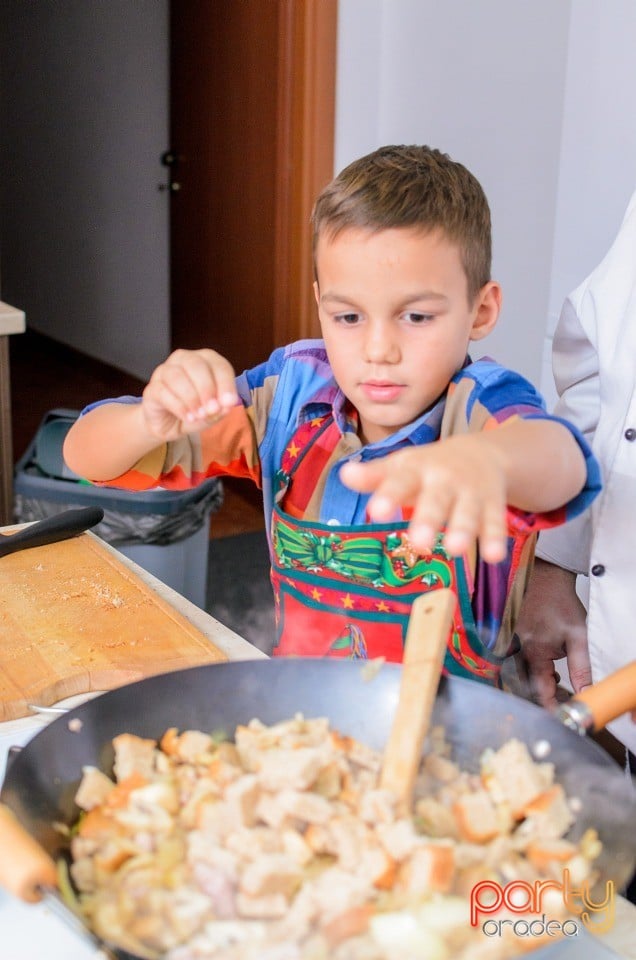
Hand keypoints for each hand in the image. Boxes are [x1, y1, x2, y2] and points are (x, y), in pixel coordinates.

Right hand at [142, 349, 237, 440]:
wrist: (168, 425)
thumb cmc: (195, 412)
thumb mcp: (213, 413)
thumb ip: (220, 408)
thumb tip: (224, 405)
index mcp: (204, 360)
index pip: (218, 364)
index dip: (225, 383)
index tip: (229, 403)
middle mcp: (183, 360)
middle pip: (195, 364)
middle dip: (207, 388)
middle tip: (213, 409)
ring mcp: (164, 371)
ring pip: (176, 376)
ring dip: (191, 398)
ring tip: (199, 415)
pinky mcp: (151, 388)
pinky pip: (162, 392)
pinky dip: (178, 406)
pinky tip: (187, 417)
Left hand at [340, 435, 508, 563]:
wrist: (481, 451)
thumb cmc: (428, 468)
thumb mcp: (401, 467)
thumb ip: (375, 477)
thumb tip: (343, 475)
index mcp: (416, 469)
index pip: (400, 481)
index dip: (389, 495)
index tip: (377, 510)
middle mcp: (444, 479)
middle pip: (435, 499)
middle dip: (428, 519)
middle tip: (419, 541)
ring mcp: (470, 492)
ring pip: (467, 512)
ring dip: (463, 529)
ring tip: (455, 549)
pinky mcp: (492, 504)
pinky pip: (494, 521)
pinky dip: (494, 538)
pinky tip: (493, 557)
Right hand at [514, 558, 590, 709]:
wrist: (544, 578)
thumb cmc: (560, 604)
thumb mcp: (578, 637)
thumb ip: (581, 668)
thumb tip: (586, 693)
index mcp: (535, 653)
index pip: (541, 692)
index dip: (552, 706)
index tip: (561, 715)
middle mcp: (517, 651)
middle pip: (526, 686)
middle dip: (544, 695)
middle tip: (561, 696)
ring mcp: (509, 644)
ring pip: (519, 675)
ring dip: (536, 682)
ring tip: (555, 678)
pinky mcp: (507, 638)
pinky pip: (513, 662)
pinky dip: (528, 669)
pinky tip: (542, 664)